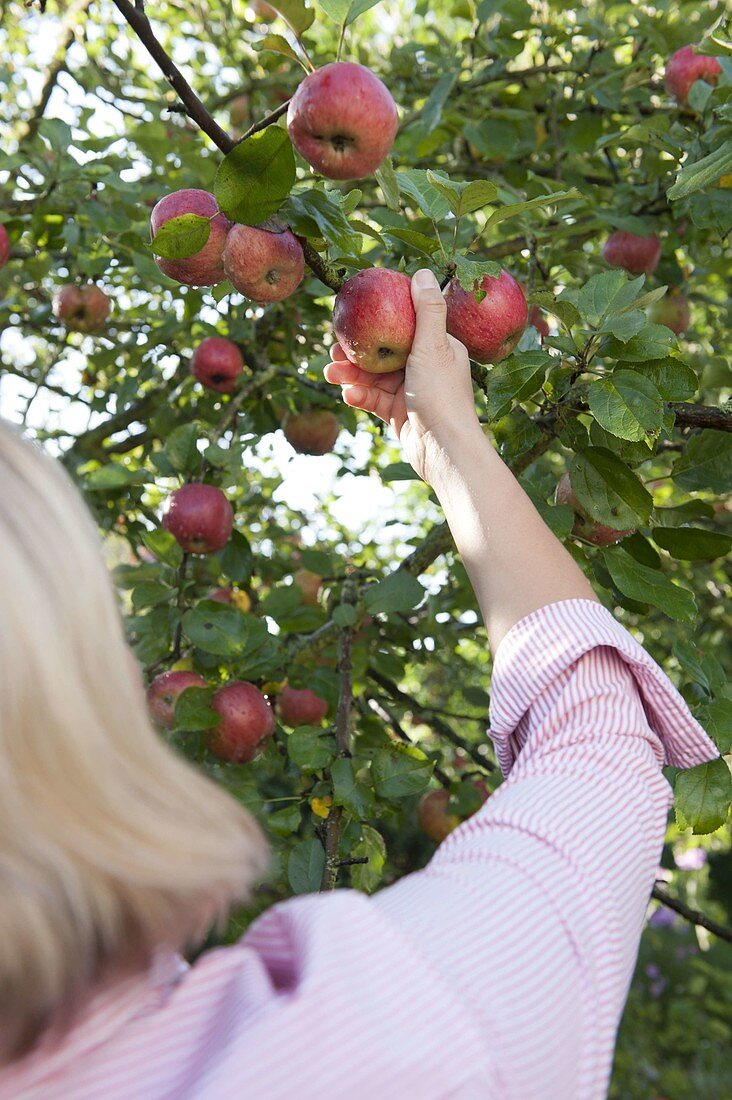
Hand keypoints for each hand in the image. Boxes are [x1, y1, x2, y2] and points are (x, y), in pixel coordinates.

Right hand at [324, 269, 478, 483]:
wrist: (444, 450)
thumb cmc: (442, 395)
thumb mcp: (433, 346)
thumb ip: (427, 310)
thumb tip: (420, 271)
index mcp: (438, 348)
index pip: (404, 326)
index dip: (378, 320)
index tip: (352, 317)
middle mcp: (425, 367)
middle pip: (384, 353)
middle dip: (357, 352)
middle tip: (333, 350)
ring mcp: (411, 391)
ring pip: (374, 377)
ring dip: (351, 375)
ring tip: (330, 374)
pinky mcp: (400, 414)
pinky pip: (375, 400)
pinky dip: (361, 396)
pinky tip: (348, 395)